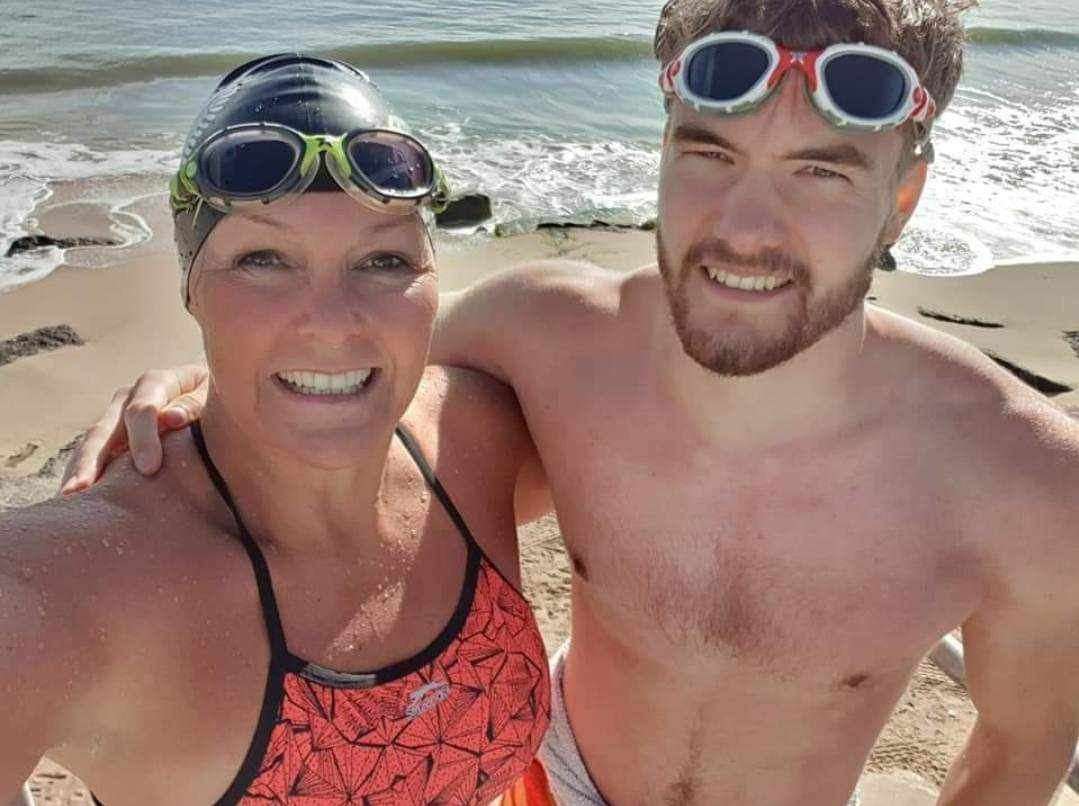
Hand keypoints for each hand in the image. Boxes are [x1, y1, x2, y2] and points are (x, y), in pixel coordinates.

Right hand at [60, 364, 208, 493]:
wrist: (220, 395)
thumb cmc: (222, 399)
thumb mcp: (216, 396)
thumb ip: (196, 404)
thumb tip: (171, 418)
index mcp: (159, 382)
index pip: (143, 408)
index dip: (144, 438)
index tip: (149, 468)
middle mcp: (129, 398)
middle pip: (104, 429)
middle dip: (91, 460)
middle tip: (79, 490)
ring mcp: (117, 419)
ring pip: (91, 446)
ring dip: (78, 472)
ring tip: (66, 500)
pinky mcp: (113, 441)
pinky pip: (94, 460)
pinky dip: (84, 478)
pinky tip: (76, 504)